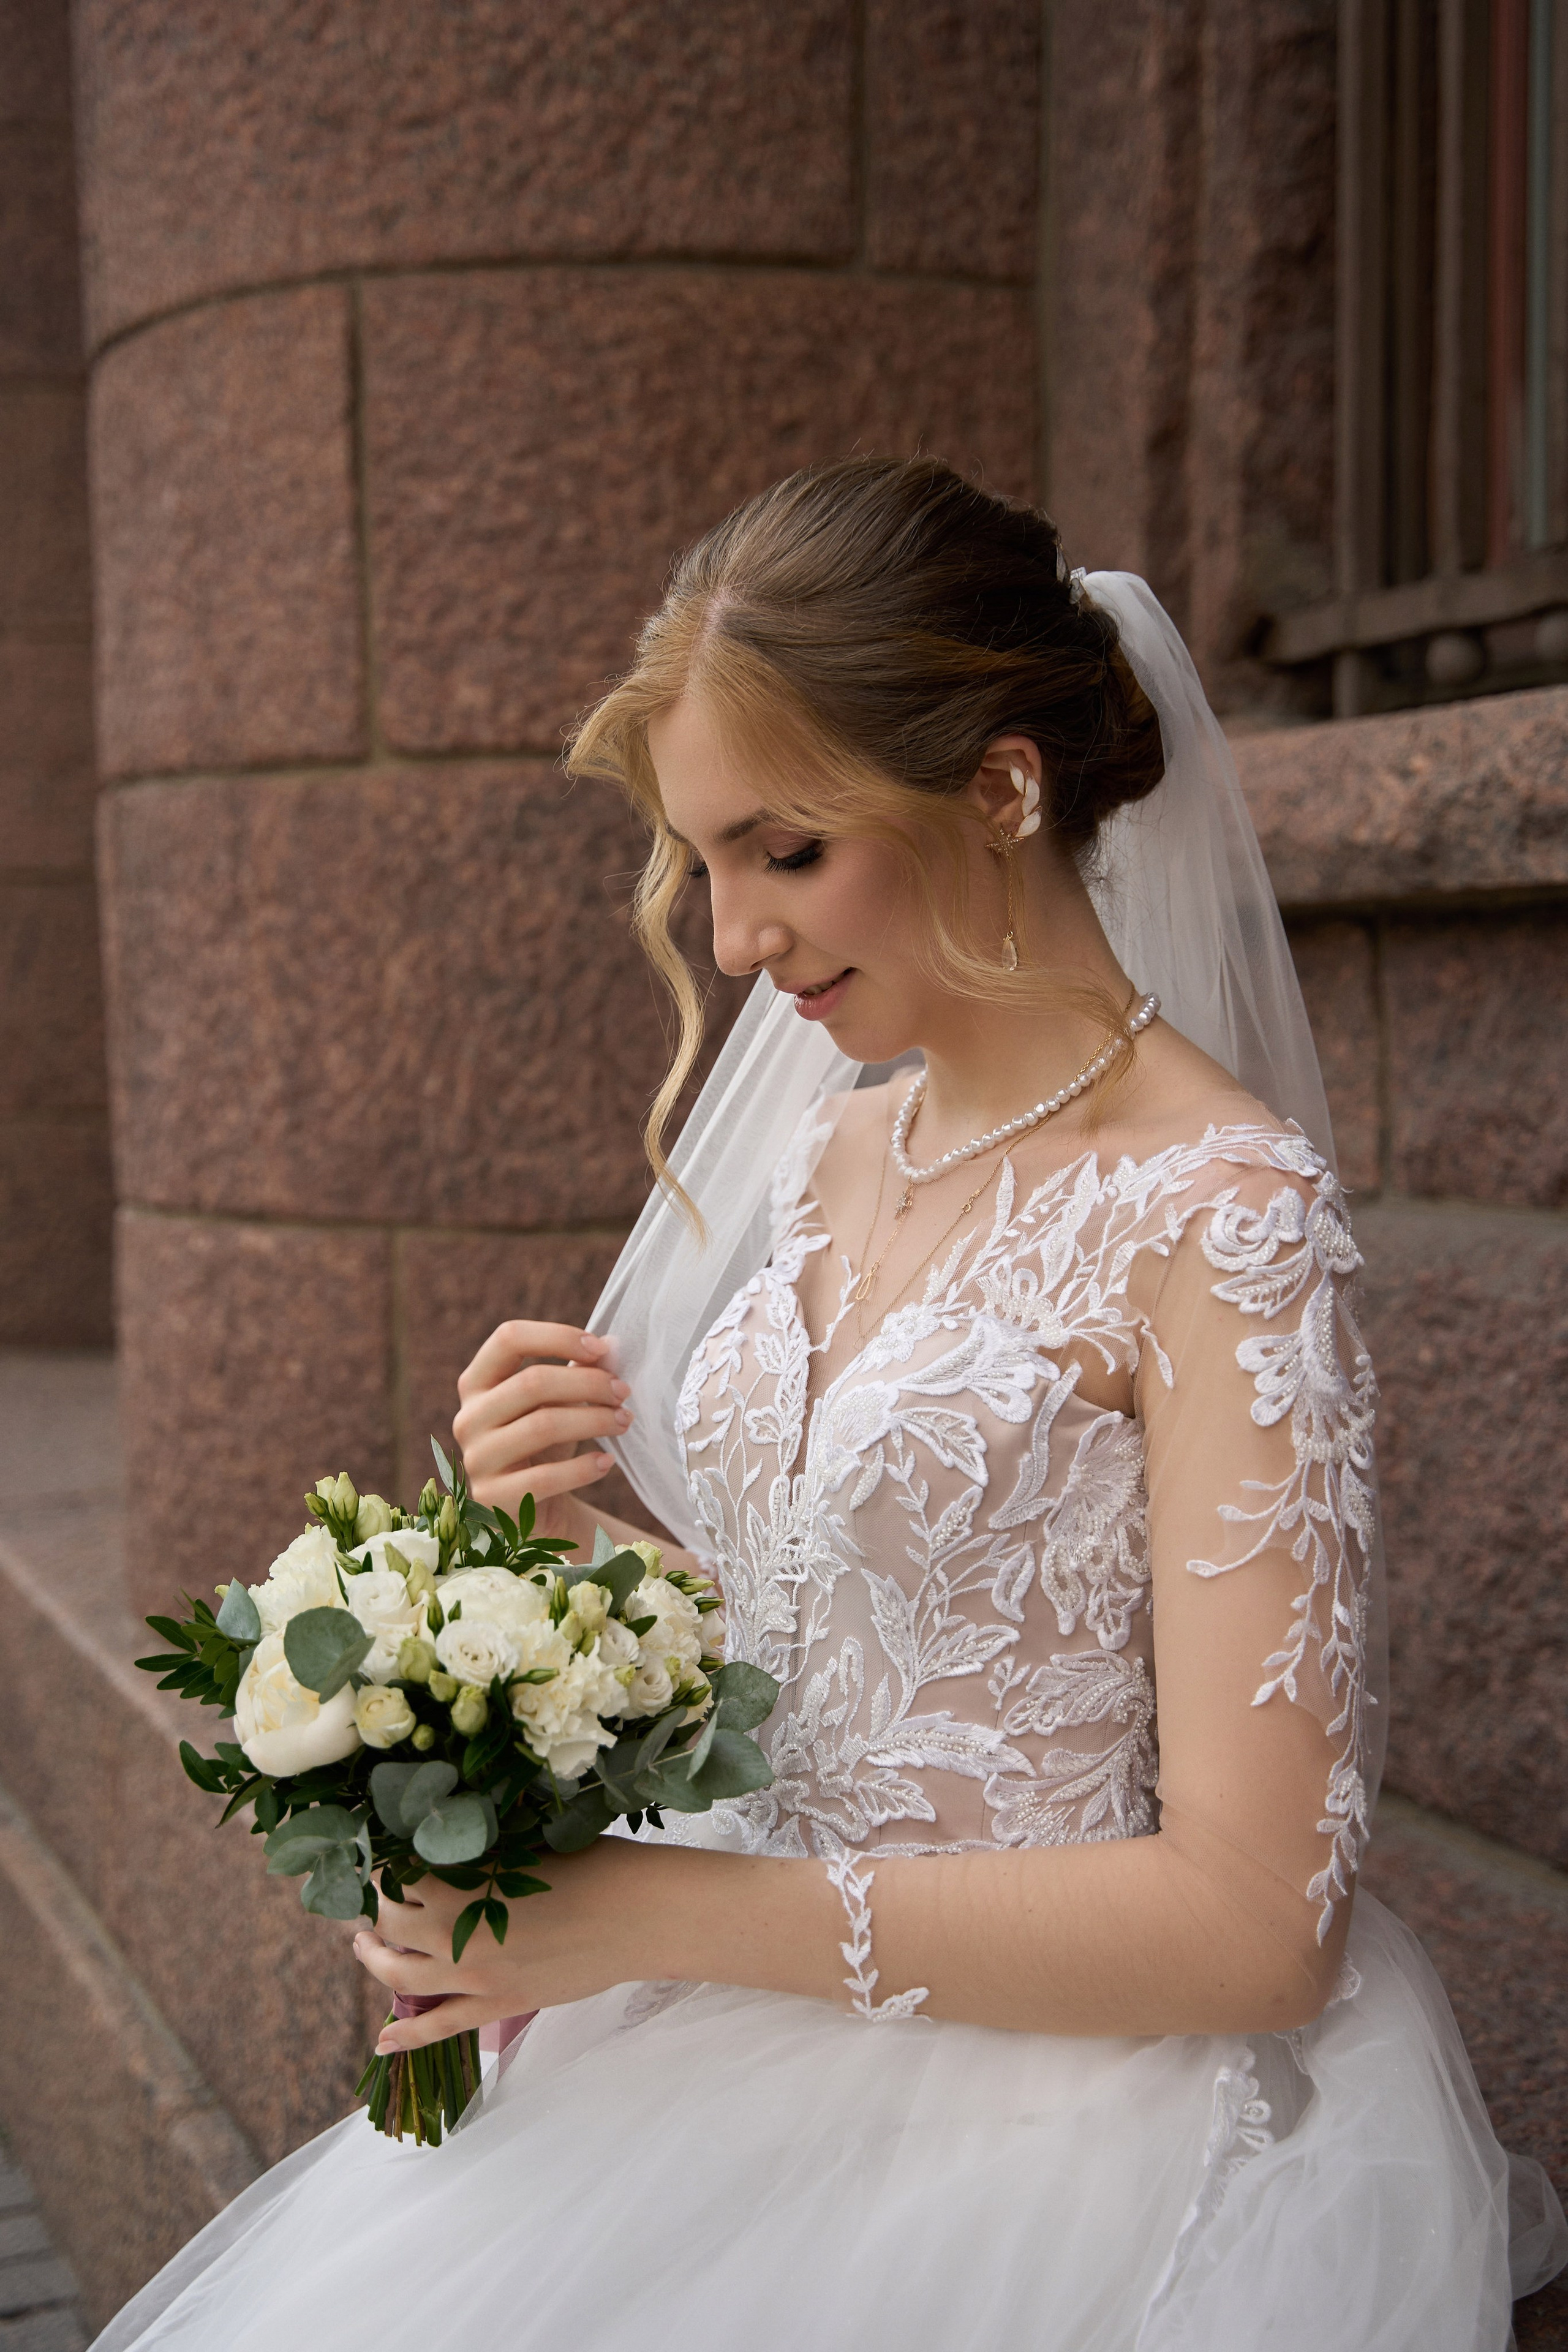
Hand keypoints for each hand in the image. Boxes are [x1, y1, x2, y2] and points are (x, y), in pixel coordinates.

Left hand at [354, 1841, 655, 2051]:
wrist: (635, 1913)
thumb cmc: (590, 1864)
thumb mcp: (525, 1843)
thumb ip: (479, 1853)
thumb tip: (446, 1848)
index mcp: (462, 1882)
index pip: (399, 1873)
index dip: (385, 1864)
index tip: (384, 1855)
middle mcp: (456, 1932)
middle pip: (390, 1923)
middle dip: (377, 1907)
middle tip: (378, 1895)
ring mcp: (474, 1975)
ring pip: (400, 1976)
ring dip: (374, 1960)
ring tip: (366, 1946)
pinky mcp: (497, 2005)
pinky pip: (440, 2028)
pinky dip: (406, 2037)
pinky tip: (382, 2044)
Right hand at [453, 1320, 631, 1538]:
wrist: (534, 1506)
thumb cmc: (546, 1442)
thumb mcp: (560, 1402)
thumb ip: (581, 1371)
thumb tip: (614, 1347)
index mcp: (477, 1382)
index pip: (508, 1338)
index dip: (558, 1336)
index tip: (601, 1349)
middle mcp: (468, 1417)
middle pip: (532, 1382)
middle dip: (588, 1382)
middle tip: (623, 1391)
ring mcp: (476, 1459)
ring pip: (543, 1426)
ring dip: (595, 1420)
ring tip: (624, 1421)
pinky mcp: (492, 1498)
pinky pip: (544, 1478)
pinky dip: (583, 1468)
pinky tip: (607, 1462)